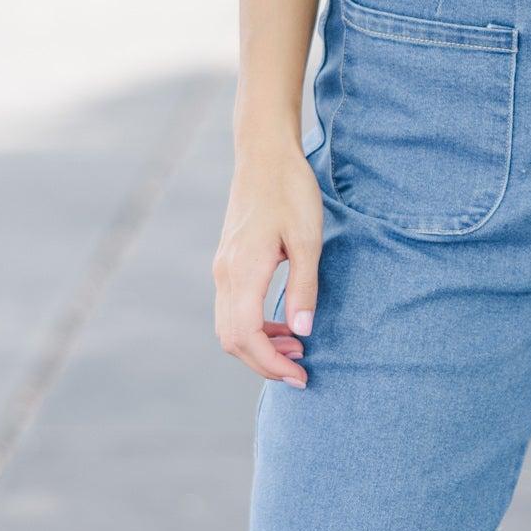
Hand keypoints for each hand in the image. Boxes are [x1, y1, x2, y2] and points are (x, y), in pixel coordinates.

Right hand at [214, 137, 324, 385]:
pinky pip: (233, 309)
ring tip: (297, 350)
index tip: (301, 376)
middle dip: (265, 363)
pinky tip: (284, 324)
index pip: (247, 336)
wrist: (264, 154)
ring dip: (260, 346)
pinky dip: (255, 327)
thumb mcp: (308, 239)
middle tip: (302, 372)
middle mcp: (225, 274)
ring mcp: (223, 269)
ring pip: (230, 327)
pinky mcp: (228, 263)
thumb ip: (304, 287)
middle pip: (233, 340)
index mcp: (243, 270)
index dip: (272, 364)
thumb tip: (303, 332)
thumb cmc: (291, 190)